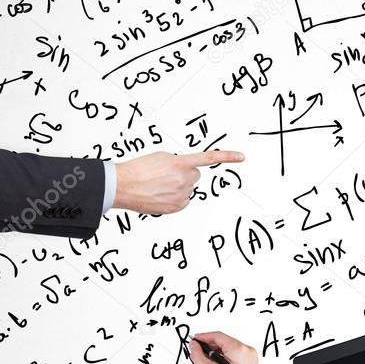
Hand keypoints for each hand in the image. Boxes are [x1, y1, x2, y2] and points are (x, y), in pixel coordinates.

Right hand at [113, 150, 244, 213]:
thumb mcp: (161, 157)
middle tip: (167, 175)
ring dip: (178, 186)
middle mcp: (184, 179)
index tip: (242, 157)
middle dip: (185, 174)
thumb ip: (179, 162)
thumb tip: (187, 170)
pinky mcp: (178, 206)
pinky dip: (176, 197)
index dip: (227, 157)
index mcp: (180, 164)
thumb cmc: (138, 170)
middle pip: (195, 175)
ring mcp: (182, 194)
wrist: (123, 186)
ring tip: (159, 185)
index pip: (209, 158)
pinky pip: (184, 200)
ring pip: (188, 188)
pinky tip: (161, 195)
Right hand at [188, 331, 258, 363]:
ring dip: (216, 352)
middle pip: (224, 341)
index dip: (204, 337)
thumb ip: (198, 355)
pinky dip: (224, 357)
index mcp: (240, 350)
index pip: (219, 336)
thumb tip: (194, 346)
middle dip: (209, 345)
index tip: (195, 339)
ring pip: (229, 348)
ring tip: (205, 360)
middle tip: (196, 349)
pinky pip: (234, 355)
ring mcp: (251, 358)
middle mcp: (248, 352)